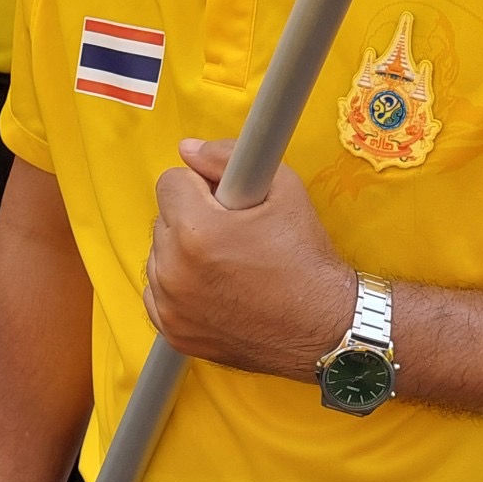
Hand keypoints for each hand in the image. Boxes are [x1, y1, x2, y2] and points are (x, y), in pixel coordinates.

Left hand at [145, 138, 354, 380]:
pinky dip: (180, 287)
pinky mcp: (173, 331)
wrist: (324, 328)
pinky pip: (158, 293)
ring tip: (228, 262)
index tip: (227, 200)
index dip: (202, 184)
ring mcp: (171, 307)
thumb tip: (189, 149)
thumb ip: (228, 157)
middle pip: (163, 218)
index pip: (170, 182)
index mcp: (196, 232)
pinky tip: (217, 288)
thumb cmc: (306, 260)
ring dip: (183, 252)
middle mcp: (174, 272)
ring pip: (159, 256)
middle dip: (193, 216)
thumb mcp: (284, 189)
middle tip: (234, 232)